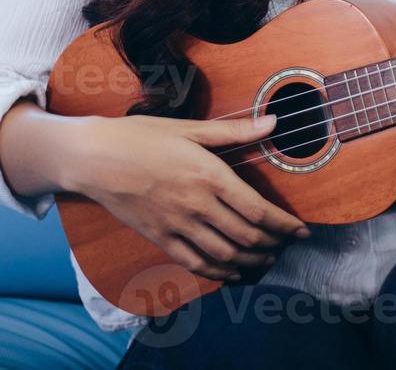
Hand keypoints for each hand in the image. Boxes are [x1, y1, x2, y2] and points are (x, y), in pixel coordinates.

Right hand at [68, 113, 310, 282]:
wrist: (93, 157)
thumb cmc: (141, 137)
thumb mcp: (190, 128)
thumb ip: (235, 131)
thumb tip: (274, 122)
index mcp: (209, 175)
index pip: (258, 210)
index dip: (285, 225)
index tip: (302, 230)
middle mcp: (197, 205)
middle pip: (247, 236)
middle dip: (274, 244)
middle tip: (287, 244)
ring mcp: (177, 225)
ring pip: (224, 255)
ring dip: (251, 261)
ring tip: (267, 259)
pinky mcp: (159, 238)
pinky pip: (195, 263)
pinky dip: (218, 272)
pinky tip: (231, 272)